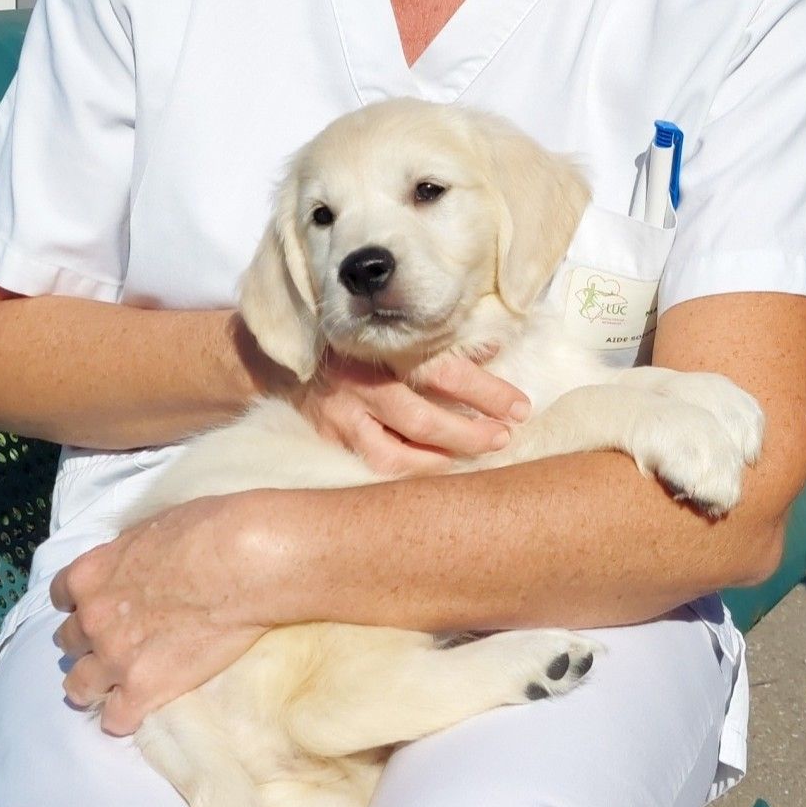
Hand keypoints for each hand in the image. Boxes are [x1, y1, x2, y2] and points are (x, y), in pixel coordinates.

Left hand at [51, 495, 267, 735]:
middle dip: (87, 642)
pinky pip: (115, 719)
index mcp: (90, 575)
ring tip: (112, 687)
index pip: (62, 596)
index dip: (79, 603)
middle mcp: (93, 619)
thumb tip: (132, 562)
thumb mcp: (150, 528)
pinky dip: (122, 717)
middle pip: (69, 642)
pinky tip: (136, 711)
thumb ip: (127, 555)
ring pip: (79, 686)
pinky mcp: (143, 689)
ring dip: (92, 684)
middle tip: (113, 644)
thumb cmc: (207, 532)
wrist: (241, 564)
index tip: (98, 607)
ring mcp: (115, 658)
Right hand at [291, 346, 531, 475]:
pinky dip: (408, 474)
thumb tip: (494, 349)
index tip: (521, 407)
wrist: (284, 357)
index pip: (445, 371)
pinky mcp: (331, 441)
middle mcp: (363, 384)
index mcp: (384, 348)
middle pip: (424, 417)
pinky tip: (434, 471)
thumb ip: (443, 342)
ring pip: (397, 452)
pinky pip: (374, 467)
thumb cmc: (354, 342)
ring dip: (441, 460)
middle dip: (470, 433)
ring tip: (474, 460)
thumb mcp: (396, 332)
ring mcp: (343, 417)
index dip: (487, 392)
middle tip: (503, 438)